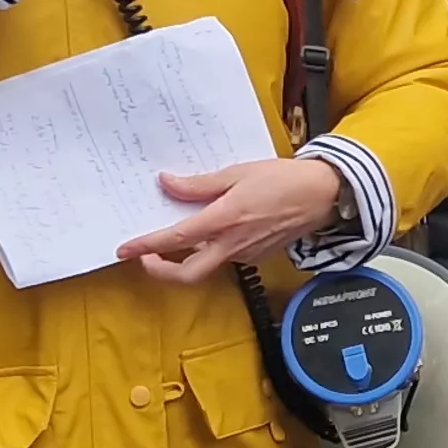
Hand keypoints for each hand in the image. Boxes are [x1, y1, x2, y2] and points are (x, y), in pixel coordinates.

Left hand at [119, 157, 345, 283]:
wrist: (322, 195)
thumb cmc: (283, 179)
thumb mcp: (237, 173)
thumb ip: (199, 184)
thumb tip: (166, 183)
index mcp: (224, 220)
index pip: (176, 240)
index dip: (147, 247)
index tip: (124, 250)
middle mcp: (232, 244)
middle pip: (188, 275)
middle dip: (161, 272)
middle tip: (145, 257)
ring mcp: (245, 254)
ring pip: (206, 265)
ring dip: (186, 257)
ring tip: (176, 235)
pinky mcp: (256, 257)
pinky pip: (225, 257)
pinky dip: (209, 250)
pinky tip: (209, 231)